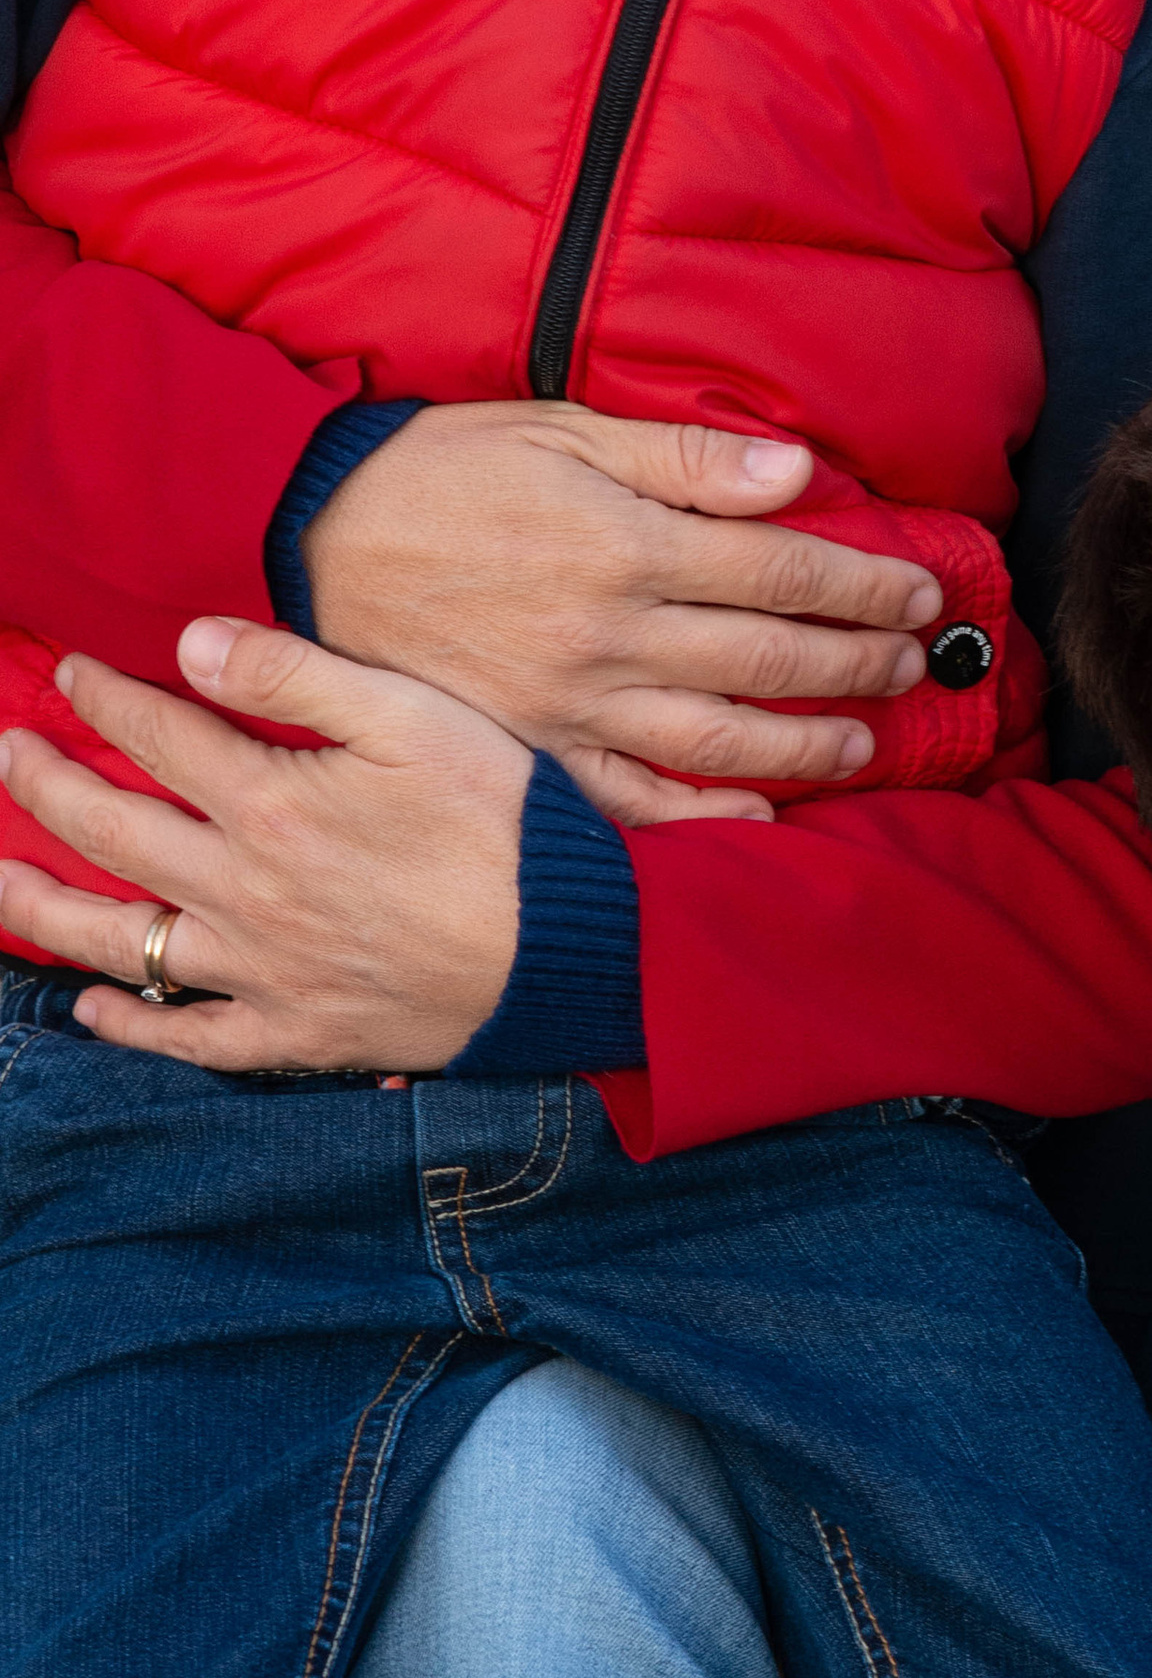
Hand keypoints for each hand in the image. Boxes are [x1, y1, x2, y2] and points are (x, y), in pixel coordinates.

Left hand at [0, 619, 531, 1070]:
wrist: (568, 945)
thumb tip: (190, 640)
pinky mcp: (294, 1030)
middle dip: (42, 787)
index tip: (68, 672)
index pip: (157, 736)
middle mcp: (243, 892)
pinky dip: (126, 1025)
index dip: (103, 698)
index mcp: (270, 803)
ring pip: (120, 942)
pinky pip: (185, 1037)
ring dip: (39, 908)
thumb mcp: (412, 716)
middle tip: (2, 754)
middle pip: (112, 833)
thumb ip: (294, 674)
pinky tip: (87, 1005)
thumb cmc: (505, 816)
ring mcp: (261, 971)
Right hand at [302, 403, 944, 825]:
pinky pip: (630, 798)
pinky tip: (760, 819)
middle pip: (766, 658)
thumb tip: (796, 472)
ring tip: (866, 742)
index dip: (862, 584)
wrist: (312, 539)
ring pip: (717, 738)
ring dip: (806, 745)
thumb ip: (686, 458)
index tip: (920, 591)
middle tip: (914, 663)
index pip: (781, 570)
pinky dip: (702, 816)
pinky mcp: (530, 751)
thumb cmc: (444, 471)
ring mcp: (570, 706)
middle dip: (857, 662)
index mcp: (626, 547)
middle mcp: (610, 636)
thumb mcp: (563, 431)